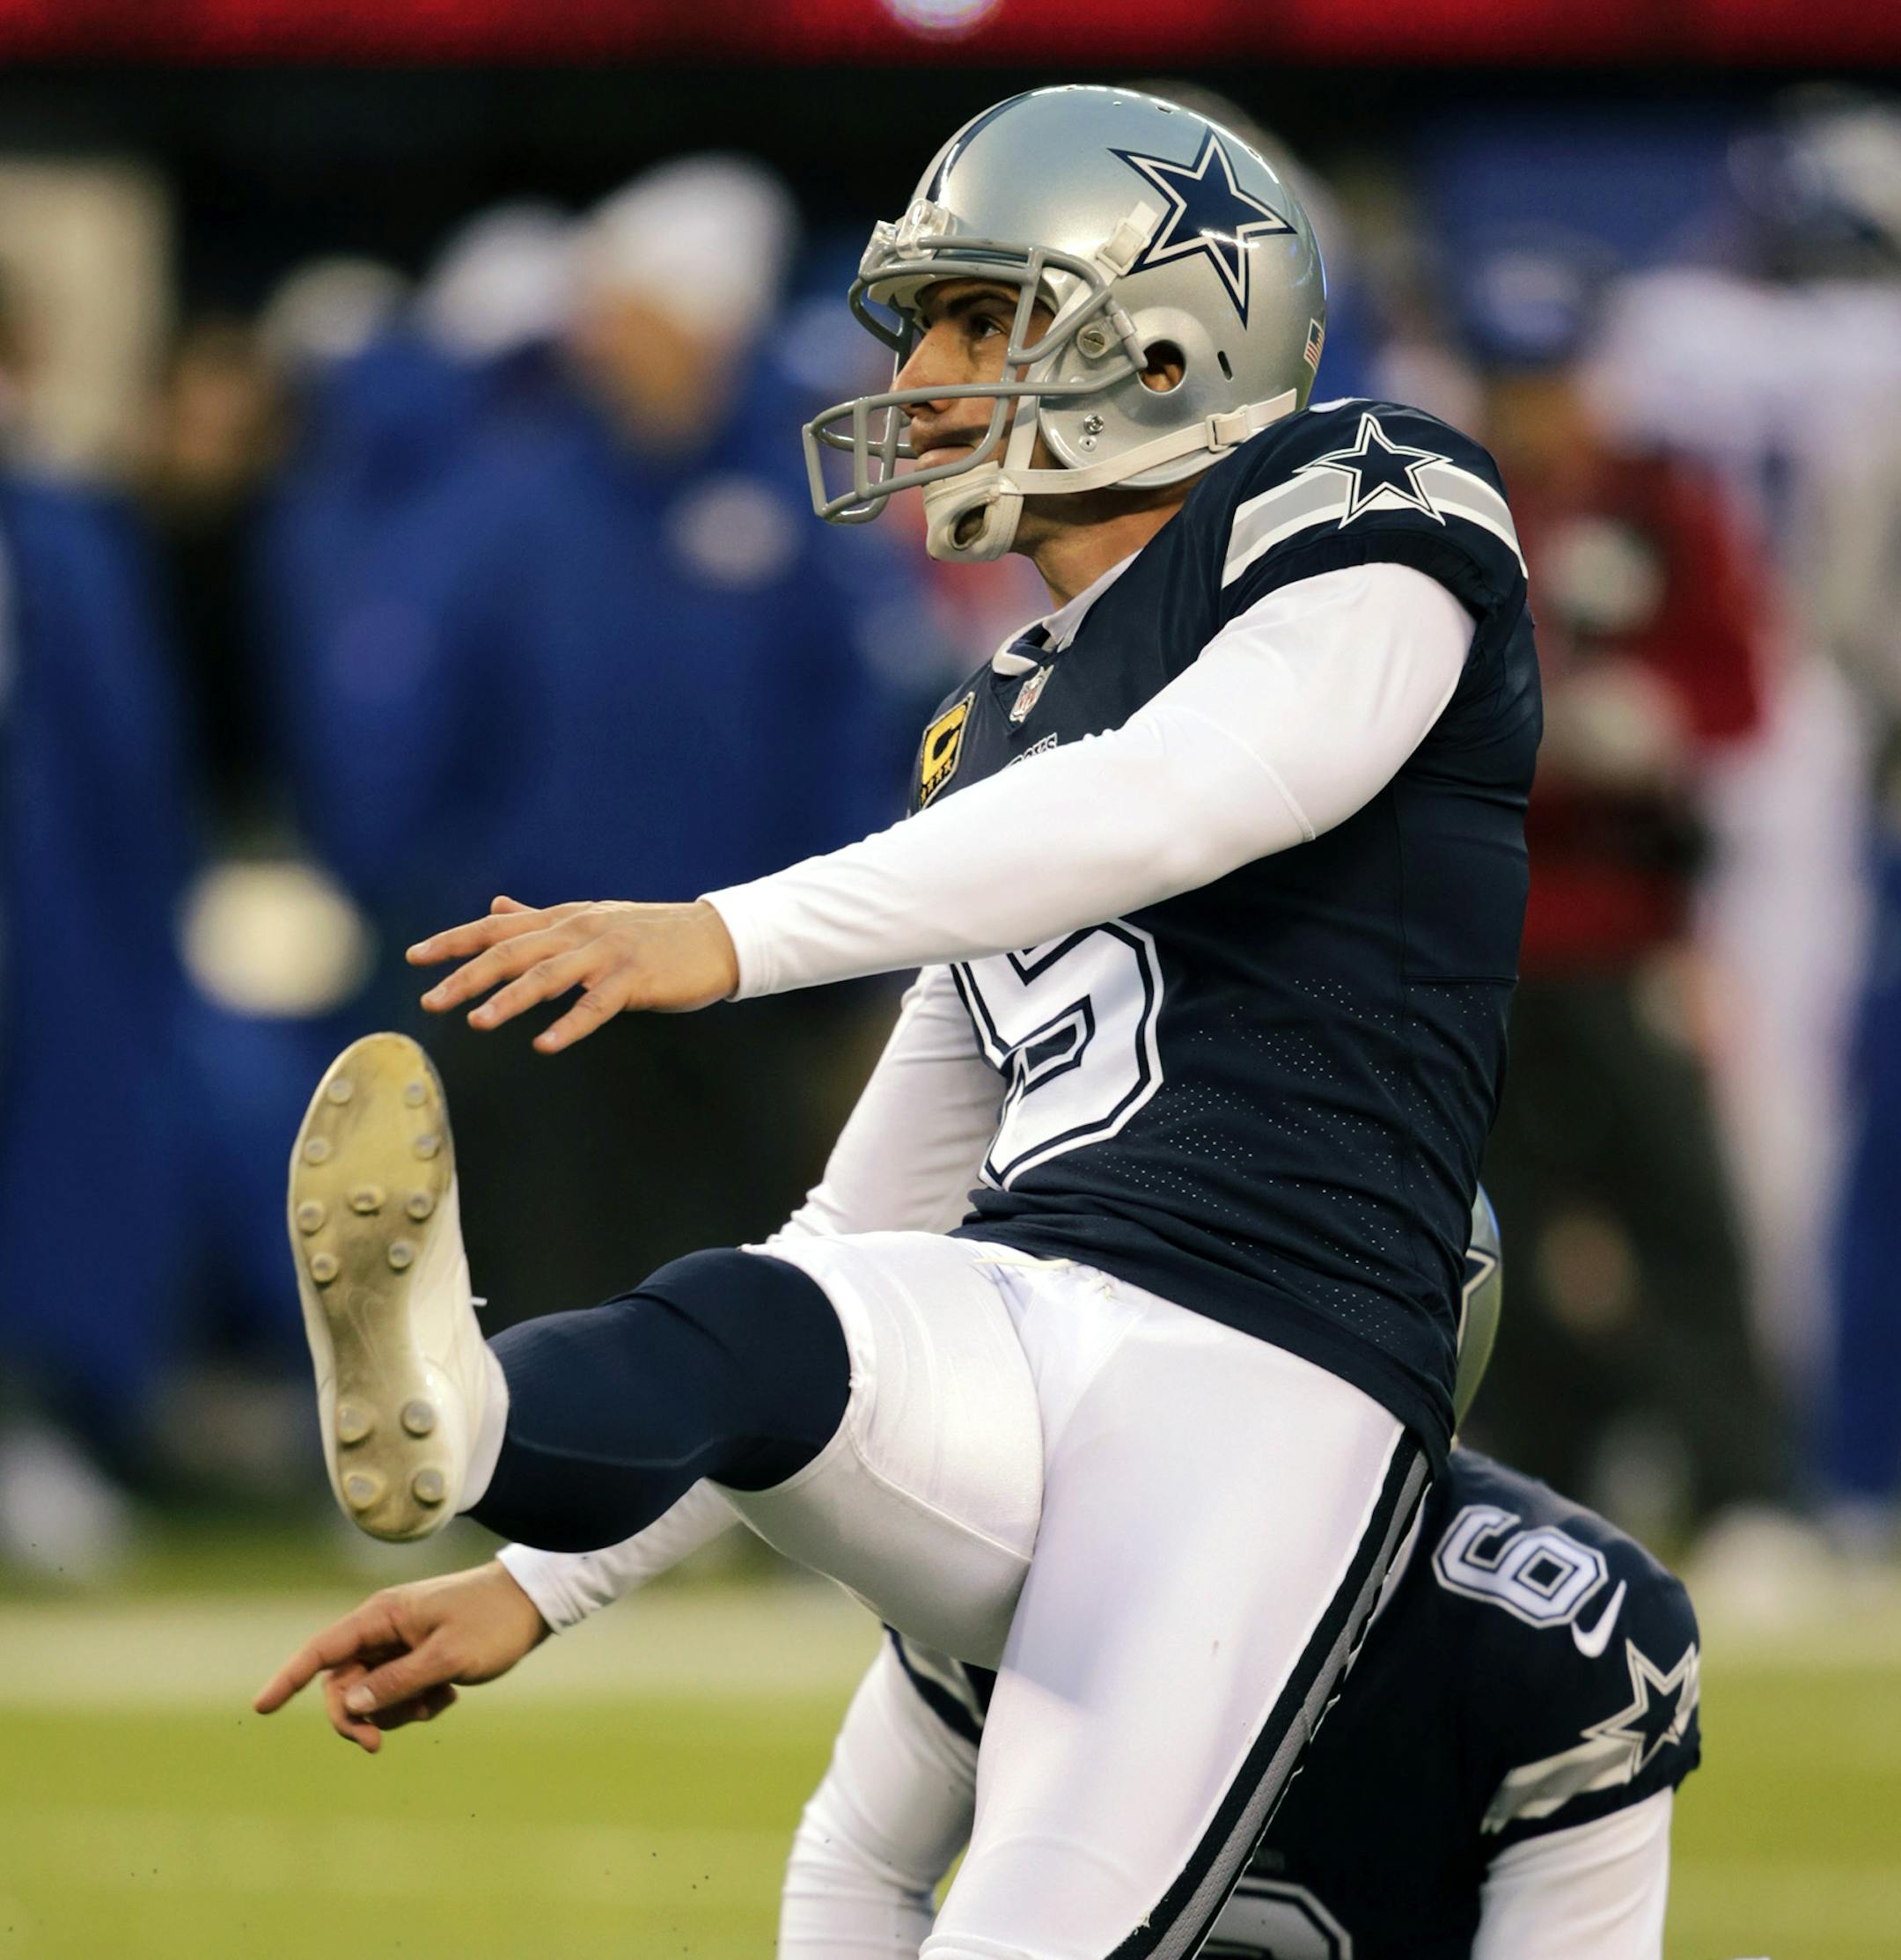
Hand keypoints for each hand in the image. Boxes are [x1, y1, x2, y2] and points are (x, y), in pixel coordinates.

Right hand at [252, 1561, 550, 1752]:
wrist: (533, 1603)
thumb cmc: (493, 1622)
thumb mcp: (447, 1659)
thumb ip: (396, 1682)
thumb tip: (349, 1702)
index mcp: (383, 1616)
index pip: (323, 1650)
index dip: (289, 1678)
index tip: (261, 1707)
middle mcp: (385, 1628)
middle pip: (343, 1683)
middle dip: (357, 1716)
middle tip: (377, 1746)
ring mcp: (402, 1643)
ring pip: (373, 1694)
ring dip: (397, 1711)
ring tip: (439, 1701)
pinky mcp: (419, 1657)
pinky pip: (399, 1693)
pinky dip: (418, 1704)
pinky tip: (450, 1696)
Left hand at [408, 895, 740, 1051]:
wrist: (716, 938)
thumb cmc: (651, 934)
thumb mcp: (591, 920)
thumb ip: (539, 920)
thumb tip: (494, 909)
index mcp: (564, 918)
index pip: (497, 929)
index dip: (455, 941)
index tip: (414, 958)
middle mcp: (579, 931)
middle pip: (512, 952)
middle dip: (468, 976)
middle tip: (431, 1001)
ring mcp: (608, 953)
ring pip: (548, 976)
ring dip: (510, 999)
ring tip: (476, 1021)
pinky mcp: (636, 979)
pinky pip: (597, 1005)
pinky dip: (570, 1024)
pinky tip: (545, 1044)